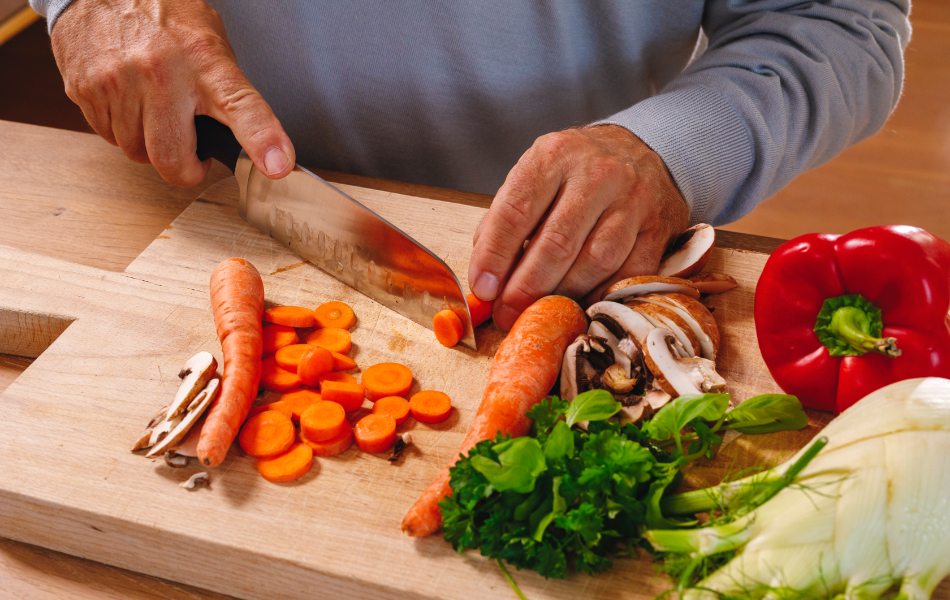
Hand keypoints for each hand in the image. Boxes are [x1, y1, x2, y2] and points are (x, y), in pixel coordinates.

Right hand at [51, 0, 293, 185]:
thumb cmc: (163, 15)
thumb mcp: (209, 41)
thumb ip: (226, 88)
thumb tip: (249, 137)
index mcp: (204, 60)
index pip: (242, 106)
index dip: (262, 140)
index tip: (278, 166)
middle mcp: (161, 72)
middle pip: (172, 158)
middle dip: (185, 169)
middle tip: (192, 156)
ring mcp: (119, 82)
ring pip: (137, 152)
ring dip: (150, 145)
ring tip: (154, 111)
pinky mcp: (86, 89)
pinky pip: (108, 136)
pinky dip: (121, 130)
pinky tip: (128, 101)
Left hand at [468, 125, 688, 330]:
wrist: (638, 151)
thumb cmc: (574, 174)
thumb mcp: (535, 178)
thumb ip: (504, 222)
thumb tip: (485, 280)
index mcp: (554, 156)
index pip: (516, 211)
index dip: (494, 255)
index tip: (483, 288)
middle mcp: (597, 174)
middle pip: (556, 243)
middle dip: (526, 288)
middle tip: (507, 314)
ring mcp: (632, 201)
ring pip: (595, 262)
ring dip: (562, 295)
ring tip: (541, 311)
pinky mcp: (657, 228)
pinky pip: (629, 274)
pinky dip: (601, 296)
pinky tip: (580, 303)